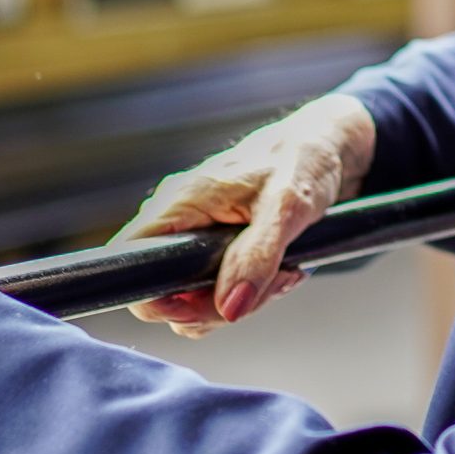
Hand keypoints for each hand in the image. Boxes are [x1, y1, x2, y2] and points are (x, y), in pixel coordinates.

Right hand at [121, 94, 375, 336]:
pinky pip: (222, 288)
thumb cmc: (304, 160)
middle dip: (219, 305)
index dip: (155, 296)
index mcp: (180, 202)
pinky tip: (285, 270)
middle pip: (167, 294)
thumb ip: (257, 258)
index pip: (127, 260)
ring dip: (245, 299)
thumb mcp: (288, 207)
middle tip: (272, 282)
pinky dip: (254, 289)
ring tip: (286, 271)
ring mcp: (198, 236)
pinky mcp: (220, 248)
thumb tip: (229, 308)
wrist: (327, 145)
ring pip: (198, 298)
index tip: (205, 303)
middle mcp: (180, 220)